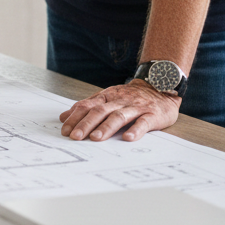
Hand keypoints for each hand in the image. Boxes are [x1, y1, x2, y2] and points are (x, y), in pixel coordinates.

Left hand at [59, 79, 179, 141]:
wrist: (160, 86)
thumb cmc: (130, 96)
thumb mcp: (107, 98)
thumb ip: (87, 106)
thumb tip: (64, 117)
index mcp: (106, 96)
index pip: (87, 106)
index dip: (75, 117)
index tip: (64, 130)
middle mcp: (119, 101)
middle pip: (100, 111)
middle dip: (86, 124)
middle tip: (75, 137)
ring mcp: (135, 107)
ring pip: (119, 116)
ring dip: (106, 127)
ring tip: (96, 138)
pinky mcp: (152, 115)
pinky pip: (143, 122)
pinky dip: (135, 130)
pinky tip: (127, 138)